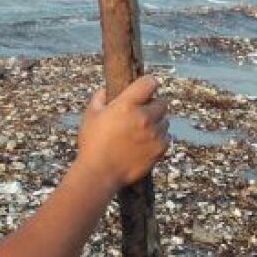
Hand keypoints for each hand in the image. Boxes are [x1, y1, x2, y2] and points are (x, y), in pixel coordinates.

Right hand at [75, 75, 169, 189]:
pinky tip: (144, 145)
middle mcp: (144, 117)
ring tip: (141, 133)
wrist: (99, 173)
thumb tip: (106, 90)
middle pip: (162, 103)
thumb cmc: (92, 144)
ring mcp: (154, 134)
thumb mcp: (90, 116)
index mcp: (126, 105)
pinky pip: (166, 138)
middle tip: (141, 114)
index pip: (149, 82)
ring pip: (165, 122)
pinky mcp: (160, 149)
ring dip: (156, 124)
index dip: (148, 84)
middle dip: (153, 106)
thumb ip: (99, 98)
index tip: (146, 88)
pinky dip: (158, 140)